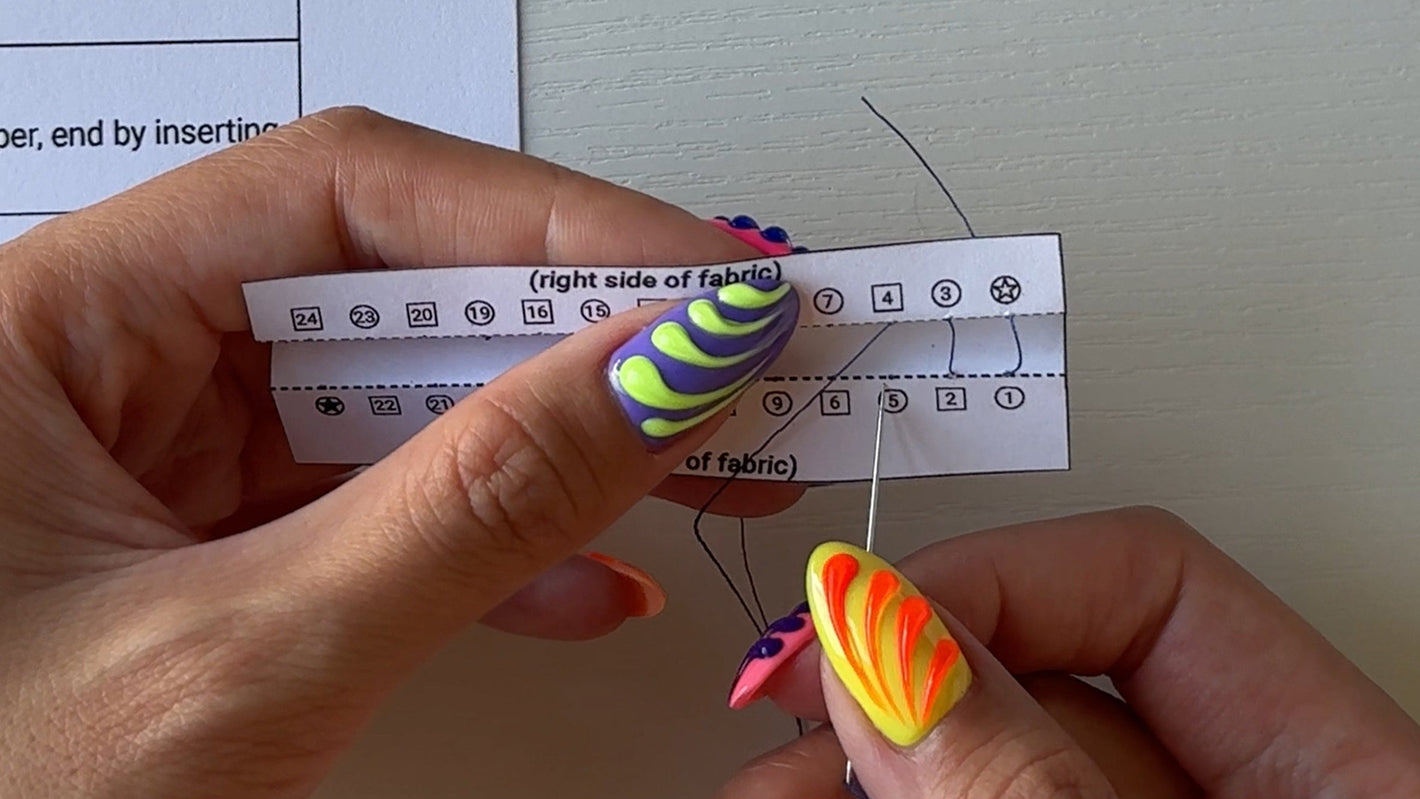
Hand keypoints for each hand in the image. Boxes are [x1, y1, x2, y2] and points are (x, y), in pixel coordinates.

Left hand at [0, 107, 801, 796]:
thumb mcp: (250, 656)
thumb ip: (474, 508)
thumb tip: (658, 376)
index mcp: (52, 324)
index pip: (343, 196)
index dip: (549, 222)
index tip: (703, 282)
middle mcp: (106, 364)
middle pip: (392, 291)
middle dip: (583, 338)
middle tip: (735, 363)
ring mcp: (165, 459)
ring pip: (405, 402)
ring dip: (565, 442)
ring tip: (706, 465)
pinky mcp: (216, 544)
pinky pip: (382, 503)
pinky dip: (496, 542)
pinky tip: (588, 579)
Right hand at [722, 507, 1419, 797]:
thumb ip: (1029, 782)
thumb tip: (888, 644)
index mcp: (1349, 773)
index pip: (1155, 582)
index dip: (988, 578)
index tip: (859, 626)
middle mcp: (1244, 798)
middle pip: (1041, 671)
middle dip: (892, 680)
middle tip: (793, 706)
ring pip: (982, 761)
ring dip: (859, 755)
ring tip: (771, 776)